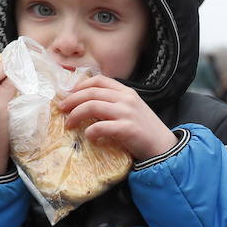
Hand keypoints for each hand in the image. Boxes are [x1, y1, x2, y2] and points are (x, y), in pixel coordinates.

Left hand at [57, 75, 176, 160]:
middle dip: (71, 100)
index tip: (69, 94)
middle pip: (91, 92)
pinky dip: (90, 132)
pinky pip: (100, 127)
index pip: (99, 80)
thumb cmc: (145, 131)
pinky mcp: (127, 129)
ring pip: (92, 106)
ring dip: (75, 115)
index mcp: (127, 92)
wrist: (164, 147)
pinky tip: (89, 137)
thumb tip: (86, 105)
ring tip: (69, 124)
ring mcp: (127, 113)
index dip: (80, 85)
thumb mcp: (132, 110)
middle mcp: (126, 99)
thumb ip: (114, 104)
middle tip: (61, 109)